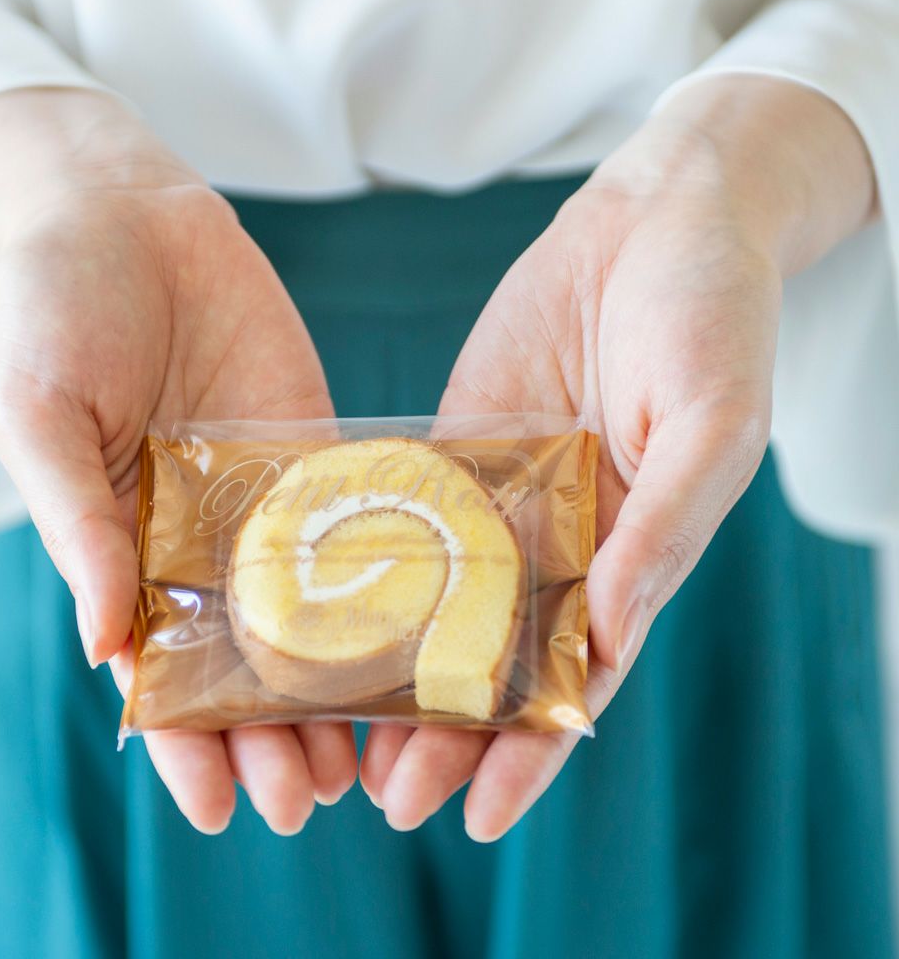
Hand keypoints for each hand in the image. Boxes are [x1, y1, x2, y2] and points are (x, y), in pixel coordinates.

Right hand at [0, 91, 359, 835]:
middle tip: (307, 802)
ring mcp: (265, 501)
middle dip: (269, 736)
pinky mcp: (317, 451)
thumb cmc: (56, 311)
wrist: (125, 213)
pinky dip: (381, 588)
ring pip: (308, 616)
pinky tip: (415, 638)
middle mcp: (200, 540)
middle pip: (240, 663)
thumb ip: (78, 524)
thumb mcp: (42, 417)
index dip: (181, 742)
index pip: (155, 671)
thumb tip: (106, 644)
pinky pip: (353, 526)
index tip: (212, 808)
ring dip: (332, 689)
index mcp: (125, 548)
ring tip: (364, 758)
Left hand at [360, 76, 875, 840]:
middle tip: (388, 798)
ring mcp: (504, 492)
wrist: (661, 220)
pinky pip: (409, 507)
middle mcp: (561, 539)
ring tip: (344, 733)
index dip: (534, 751)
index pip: (576, 677)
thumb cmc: (713, 317)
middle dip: (447, 731)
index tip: (481, 817)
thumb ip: (663, 531)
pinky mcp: (458, 439)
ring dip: (398, 667)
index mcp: (629, 554)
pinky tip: (323, 607)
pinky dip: (370, 561)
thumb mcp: (712, 427)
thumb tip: (610, 635)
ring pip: (441, 599)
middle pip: (496, 656)